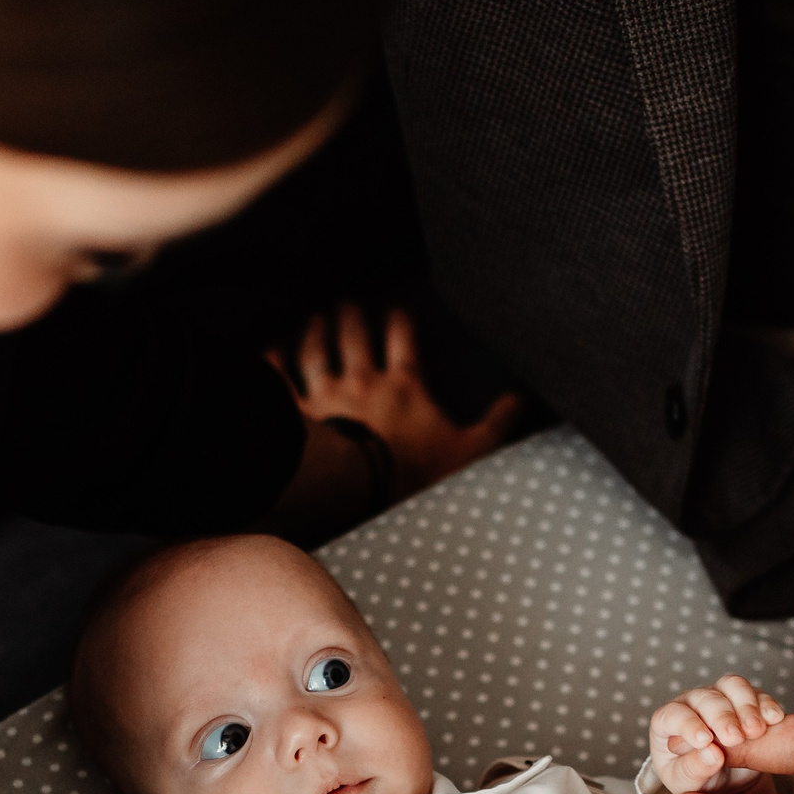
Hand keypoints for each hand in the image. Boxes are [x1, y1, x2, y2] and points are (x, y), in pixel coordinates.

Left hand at [272, 301, 524, 497]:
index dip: (400, 321)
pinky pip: (281, 382)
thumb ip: (499, 422)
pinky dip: (273, 364)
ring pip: (316, 351)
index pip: (402, 339)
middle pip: (355, 336)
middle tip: (348, 302)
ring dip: (316, 330)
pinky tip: (269, 350)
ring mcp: (326, 396)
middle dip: (352, 316)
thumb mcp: (472, 450)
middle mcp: (362, 380)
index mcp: (403, 385)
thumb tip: (524, 398)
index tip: (397, 310)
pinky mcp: (298, 415)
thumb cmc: (416, 473)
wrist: (361, 491)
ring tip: (317, 316)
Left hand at [650, 674, 785, 793]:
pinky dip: (766, 704)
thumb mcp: (687, 784)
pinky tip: (774, 719)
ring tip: (756, 730)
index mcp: (667, 724)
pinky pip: (757, 694)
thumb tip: (712, 754)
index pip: (673, 715)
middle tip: (735, 738)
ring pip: (732, 686)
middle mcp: (692, 705)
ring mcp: (720, 699)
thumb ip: (694, 769)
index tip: (704, 741)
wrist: (724, 786)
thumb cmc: (696, 782)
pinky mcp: (746, 702)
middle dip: (722, 716)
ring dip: (746, 706)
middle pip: (706, 698)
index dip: (688, 725)